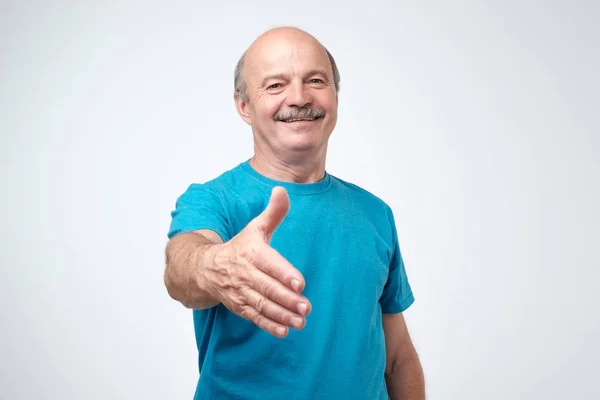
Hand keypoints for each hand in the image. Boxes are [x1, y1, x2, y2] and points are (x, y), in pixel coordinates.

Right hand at [203, 186, 310, 337]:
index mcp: (251, 252)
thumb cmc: (239, 247)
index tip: (300, 283)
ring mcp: (241, 292)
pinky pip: (254, 317)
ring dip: (282, 315)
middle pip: (267, 288)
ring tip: (301, 321)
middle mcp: (244, 273)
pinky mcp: (239, 306)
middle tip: (306, 306)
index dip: (284, 273)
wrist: (205, 268)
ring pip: (262, 305)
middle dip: (287, 299)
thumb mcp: (255, 227)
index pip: (269, 264)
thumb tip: (282, 189)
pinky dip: (268, 325)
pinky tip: (284, 331)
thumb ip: (273, 212)